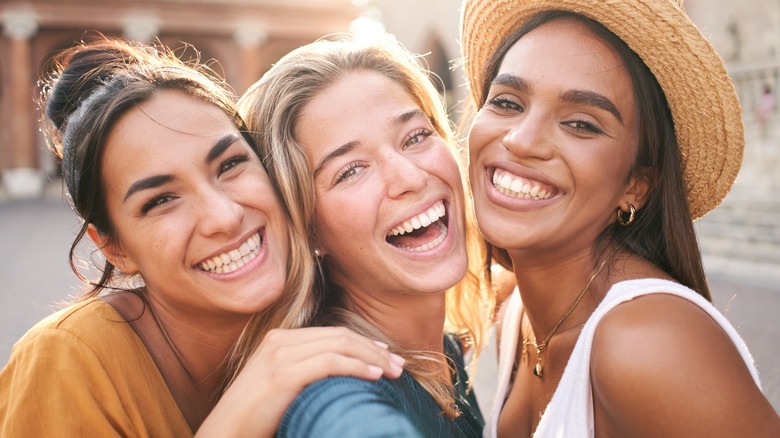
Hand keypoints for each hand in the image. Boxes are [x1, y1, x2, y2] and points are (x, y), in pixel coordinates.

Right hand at [196, 326, 404, 437]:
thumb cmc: (255, 416)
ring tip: (392, 371)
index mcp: (281, 339)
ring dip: (372, 357)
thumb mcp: (282, 385)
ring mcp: (281, 354)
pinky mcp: (283, 373)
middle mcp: (281, 340)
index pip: (333, 334)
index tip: (386, 355)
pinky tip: (373, 376)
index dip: (364, 343)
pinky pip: (330, 362)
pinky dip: (356, 367)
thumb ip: (306, 371)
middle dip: (374, 349)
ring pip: (340, 345)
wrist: (226, 432)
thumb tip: (343, 374)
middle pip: (340, 336)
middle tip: (398, 365)